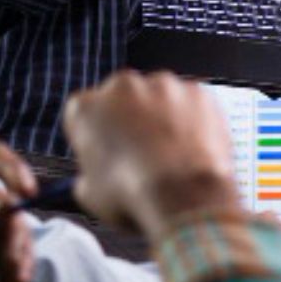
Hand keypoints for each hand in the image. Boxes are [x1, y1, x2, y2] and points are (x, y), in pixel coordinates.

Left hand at [0, 143, 38, 281]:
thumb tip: (7, 211)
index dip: (12, 170)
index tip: (29, 192)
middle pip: (8, 201)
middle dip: (15, 230)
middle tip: (12, 260)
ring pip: (14, 232)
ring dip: (20, 254)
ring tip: (12, 281)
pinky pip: (10, 260)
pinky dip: (16, 272)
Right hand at [61, 70, 238, 238]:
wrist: (185, 193)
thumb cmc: (135, 196)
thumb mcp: (90, 195)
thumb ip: (89, 174)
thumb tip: (94, 178)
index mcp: (86, 109)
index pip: (84, 113)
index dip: (95, 134)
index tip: (105, 150)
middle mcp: (122, 87)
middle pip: (123, 98)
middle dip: (130, 119)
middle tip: (141, 152)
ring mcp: (163, 85)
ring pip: (160, 98)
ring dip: (163, 117)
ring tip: (171, 155)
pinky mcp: (197, 91)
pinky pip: (191, 103)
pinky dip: (193, 120)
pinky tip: (193, 149)